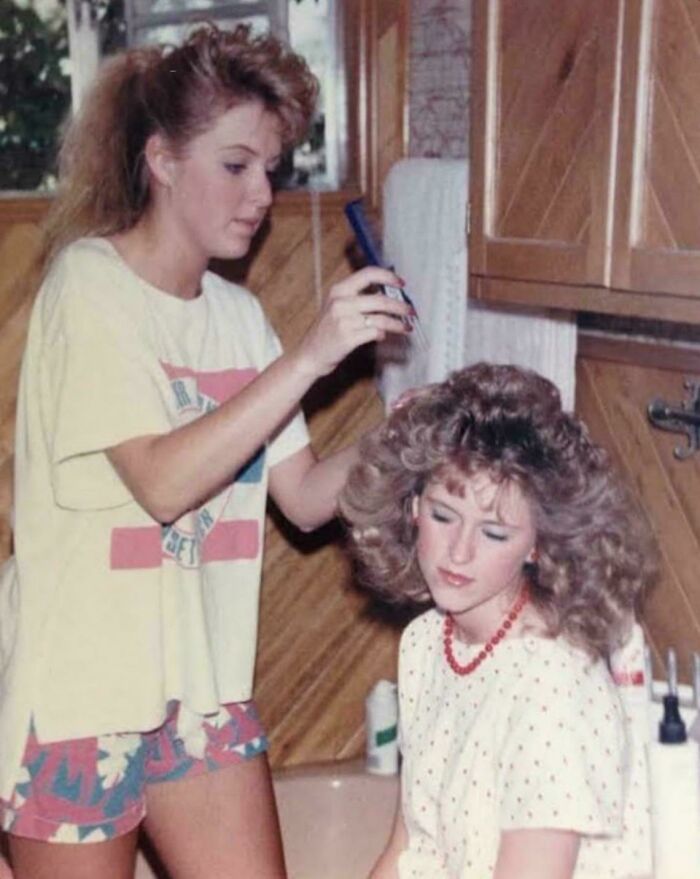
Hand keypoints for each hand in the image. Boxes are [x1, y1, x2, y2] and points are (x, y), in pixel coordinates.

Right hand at [294, 267, 412, 377]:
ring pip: (381, 318)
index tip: (402, 283)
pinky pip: (375, 332)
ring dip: (397, 324)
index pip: (368, 274)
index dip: (388, 276)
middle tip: (411, 311)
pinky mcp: (348, 338)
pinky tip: (383, 336)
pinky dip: (383, 334)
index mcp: (339, 290)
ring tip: (405, 327)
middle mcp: (341, 303)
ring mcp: (344, 321)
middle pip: (380, 299)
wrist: (310, 354)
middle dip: (400, 306)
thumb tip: (388, 295)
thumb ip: (358, 299)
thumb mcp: (337, 307)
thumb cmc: (328, 331)